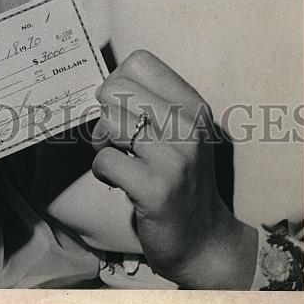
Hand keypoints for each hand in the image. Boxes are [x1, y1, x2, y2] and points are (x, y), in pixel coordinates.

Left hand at [91, 50, 256, 288]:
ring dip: (103, 143)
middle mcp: (188, 126)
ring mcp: (174, 157)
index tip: (125, 109)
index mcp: (193, 106)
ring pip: (107, 121)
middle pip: (115, 88)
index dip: (118, 83)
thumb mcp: (177, 132)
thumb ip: (146, 103)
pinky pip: (104, 159)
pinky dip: (102, 171)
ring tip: (123, 160)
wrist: (204, 241)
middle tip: (120, 140)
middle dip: (106, 114)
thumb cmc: (179, 179)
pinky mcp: (156, 188)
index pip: (139, 62)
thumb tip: (100, 86)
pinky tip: (121, 183)